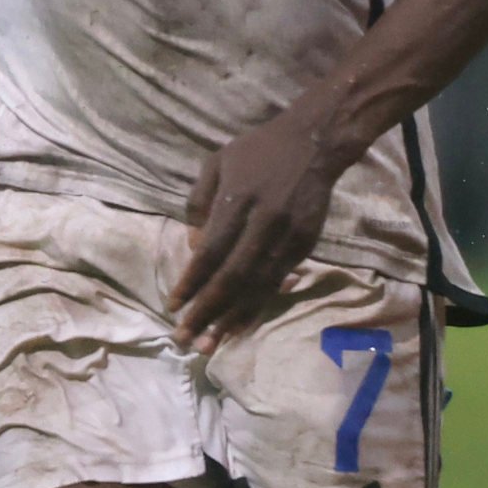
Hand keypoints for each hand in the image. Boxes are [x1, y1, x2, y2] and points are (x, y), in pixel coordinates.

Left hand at [171, 99, 350, 352]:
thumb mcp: (216, 163)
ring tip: (210, 344)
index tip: (172, 306)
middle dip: (207, 312)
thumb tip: (194, 247)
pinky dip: (258, 306)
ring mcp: (288, 236)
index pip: (211, 252)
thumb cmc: (258, 150)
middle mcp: (264, 223)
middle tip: (185, 339)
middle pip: (232, 277)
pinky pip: (278, 282)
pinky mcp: (305, 245)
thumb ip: (199, 204)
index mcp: (239, 200)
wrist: (315, 142)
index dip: (191, 282)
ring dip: (232, 318)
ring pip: (258, 287)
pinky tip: (241, 324)